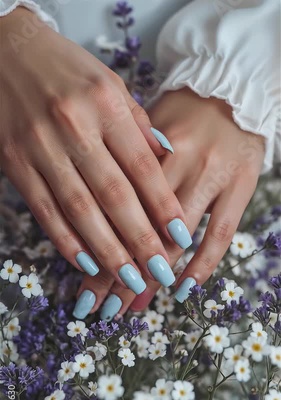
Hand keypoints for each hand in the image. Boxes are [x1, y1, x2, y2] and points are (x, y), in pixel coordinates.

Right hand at [0, 8, 188, 294]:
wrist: (7, 51)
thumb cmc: (68, 70)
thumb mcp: (111, 85)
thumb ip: (139, 124)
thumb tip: (168, 157)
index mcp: (106, 105)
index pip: (142, 166)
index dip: (163, 206)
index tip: (181, 238)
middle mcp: (74, 127)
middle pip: (114, 195)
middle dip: (140, 239)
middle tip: (159, 272)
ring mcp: (41, 147)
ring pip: (79, 210)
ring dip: (106, 250)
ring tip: (128, 278)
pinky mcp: (15, 162)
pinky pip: (44, 209)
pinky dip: (65, 240)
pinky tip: (85, 262)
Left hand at [75, 88, 263, 318]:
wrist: (231, 90)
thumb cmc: (178, 111)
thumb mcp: (141, 126)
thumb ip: (119, 166)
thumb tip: (92, 210)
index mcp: (146, 143)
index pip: (116, 207)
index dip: (99, 247)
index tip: (85, 281)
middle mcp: (179, 160)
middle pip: (141, 227)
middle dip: (119, 272)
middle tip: (101, 307)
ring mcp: (212, 174)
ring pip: (176, 236)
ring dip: (153, 276)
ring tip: (132, 306)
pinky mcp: (240, 185)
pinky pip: (221, 232)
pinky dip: (203, 264)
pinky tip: (184, 289)